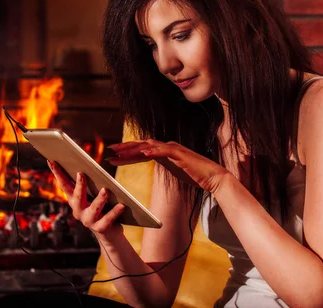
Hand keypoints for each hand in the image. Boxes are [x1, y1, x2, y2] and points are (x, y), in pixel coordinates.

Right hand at [47, 160, 124, 241]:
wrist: (109, 233)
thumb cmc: (101, 209)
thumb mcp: (93, 196)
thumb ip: (91, 184)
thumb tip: (91, 167)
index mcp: (75, 201)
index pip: (65, 185)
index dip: (57, 173)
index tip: (52, 161)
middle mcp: (78, 211)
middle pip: (77, 197)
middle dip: (79, 186)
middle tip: (81, 174)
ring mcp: (89, 220)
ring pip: (94, 208)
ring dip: (99, 199)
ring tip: (105, 190)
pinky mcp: (101, 228)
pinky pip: (108, 219)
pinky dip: (115, 212)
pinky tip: (122, 205)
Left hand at [107, 139, 228, 193]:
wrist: (213, 177)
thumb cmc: (194, 175)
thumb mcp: (173, 170)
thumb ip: (162, 164)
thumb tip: (151, 162)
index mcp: (164, 151)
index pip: (141, 150)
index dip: (126, 152)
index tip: (113, 156)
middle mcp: (167, 147)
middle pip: (142, 145)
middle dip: (125, 148)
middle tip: (110, 151)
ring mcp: (173, 149)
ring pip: (149, 146)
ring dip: (133, 149)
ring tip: (120, 152)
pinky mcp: (180, 154)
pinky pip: (164, 151)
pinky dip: (153, 152)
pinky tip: (144, 154)